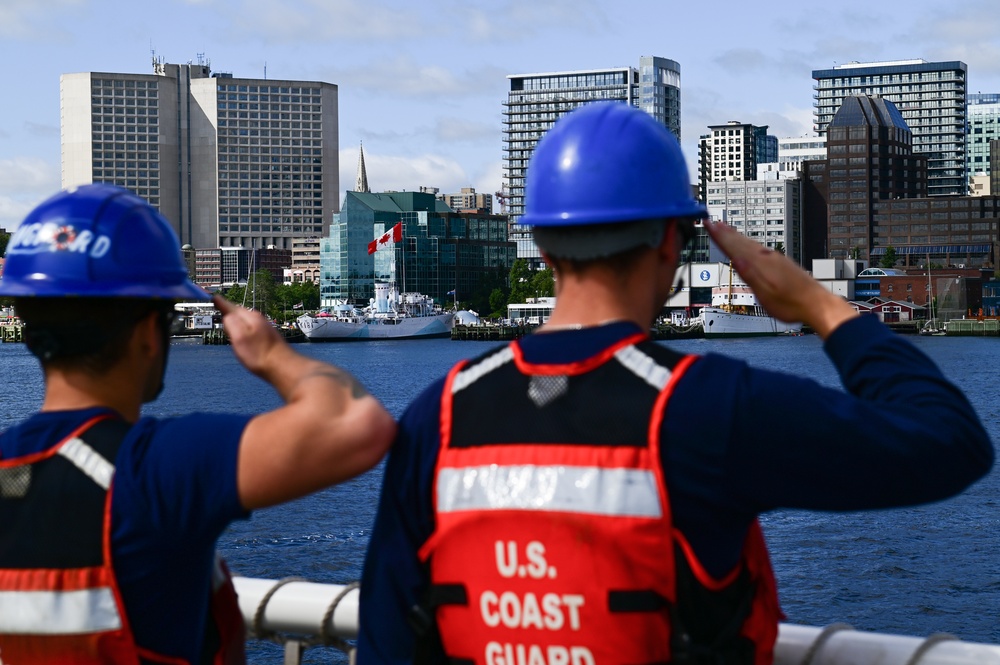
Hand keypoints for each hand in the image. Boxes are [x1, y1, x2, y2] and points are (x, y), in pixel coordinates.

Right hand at [213, 295, 287, 376]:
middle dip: (228, 313)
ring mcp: (264, 327)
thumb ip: (231, 323)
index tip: (214, 297)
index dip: (222, 303)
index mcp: (250, 317)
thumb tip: (226, 314)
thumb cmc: (260, 354)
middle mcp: (259, 319)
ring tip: (227, 321)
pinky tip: (243, 336)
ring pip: (245, 321)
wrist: (282, 367)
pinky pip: (251, 329)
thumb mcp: (240, 337)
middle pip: (238, 313)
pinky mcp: (267, 337)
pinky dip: (244, 330)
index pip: (232, 307)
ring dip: (236, 322)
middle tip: (218, 308)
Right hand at [704, 221, 857, 337]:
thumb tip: (735, 259)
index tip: (708, 224)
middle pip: (741, 242)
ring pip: (750, 244)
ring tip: (725, 229)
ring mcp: (775, 259)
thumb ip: (749, 276)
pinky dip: (748, 243)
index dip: (720, 236)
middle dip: (725, 232)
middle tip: (712, 222)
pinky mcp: (780, 263)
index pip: (735, 247)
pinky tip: (748, 245)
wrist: (816, 303)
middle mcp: (767, 258)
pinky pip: (758, 248)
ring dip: (736, 236)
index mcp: (761, 265)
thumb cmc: (791, 303)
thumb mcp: (765, 295)